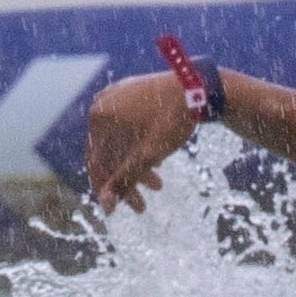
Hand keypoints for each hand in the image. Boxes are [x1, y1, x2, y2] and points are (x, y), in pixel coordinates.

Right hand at [85, 72, 196, 212]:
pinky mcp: (131, 93)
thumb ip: (124, 179)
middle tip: (141, 205)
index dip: (106, 188)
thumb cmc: (172, 120)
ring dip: (137, 166)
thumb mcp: (149, 154)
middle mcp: (101, 104)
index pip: (96, 162)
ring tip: (158, 185)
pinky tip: (157, 161)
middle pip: (110, 153)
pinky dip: (139, 146)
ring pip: (121, 141)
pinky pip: (128, 126)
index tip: (115, 210)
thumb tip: (104, 205)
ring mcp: (115, 96)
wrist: (199, 86)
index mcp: (99, 117)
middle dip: (127, 181)